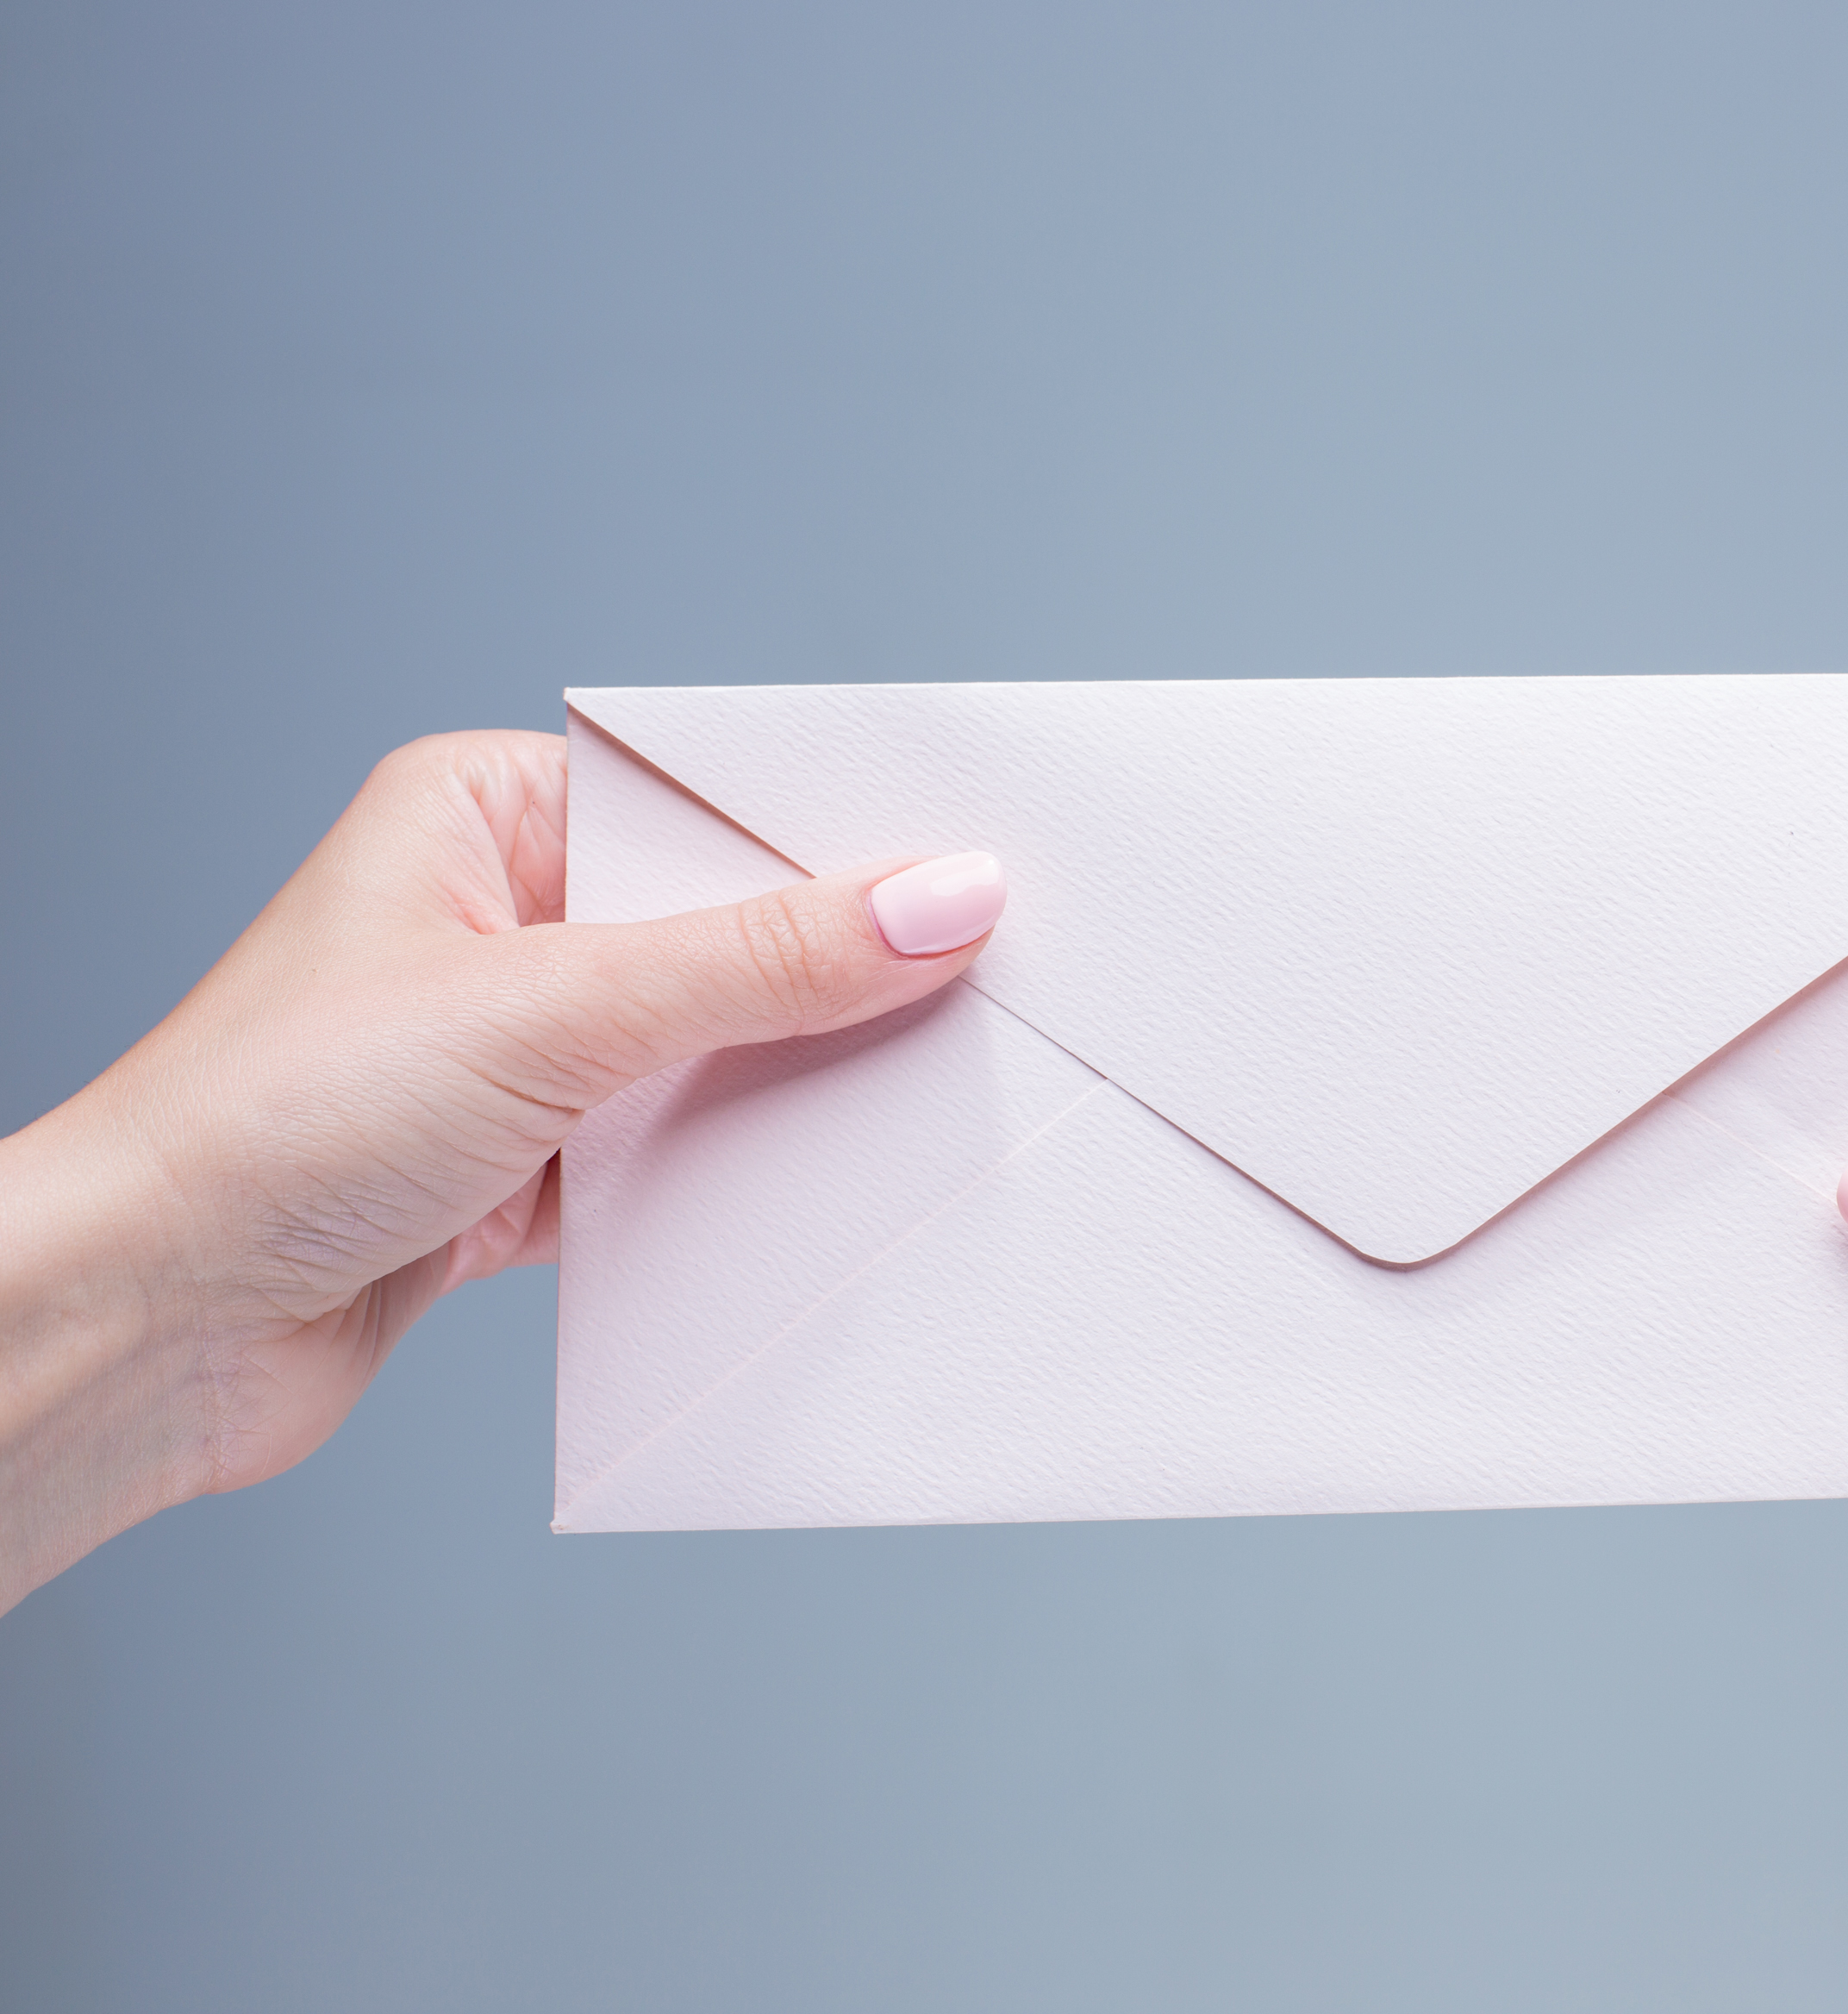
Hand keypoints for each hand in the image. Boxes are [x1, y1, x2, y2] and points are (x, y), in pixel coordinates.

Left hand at [0, 731, 1005, 1609]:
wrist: (144, 1330)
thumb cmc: (271, 1127)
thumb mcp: (558, 1012)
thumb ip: (766, 959)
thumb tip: (942, 898)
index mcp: (484, 811)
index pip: (709, 798)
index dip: (844, 833)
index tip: (976, 871)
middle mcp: (502, 915)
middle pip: (729, 924)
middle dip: (839, 969)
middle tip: (976, 991)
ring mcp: (518, 1045)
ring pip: (715, 1045)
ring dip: (794, 1083)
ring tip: (909, 1098)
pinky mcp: (530, 1166)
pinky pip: (683, 1150)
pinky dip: (744, 1174)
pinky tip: (815, 1187)